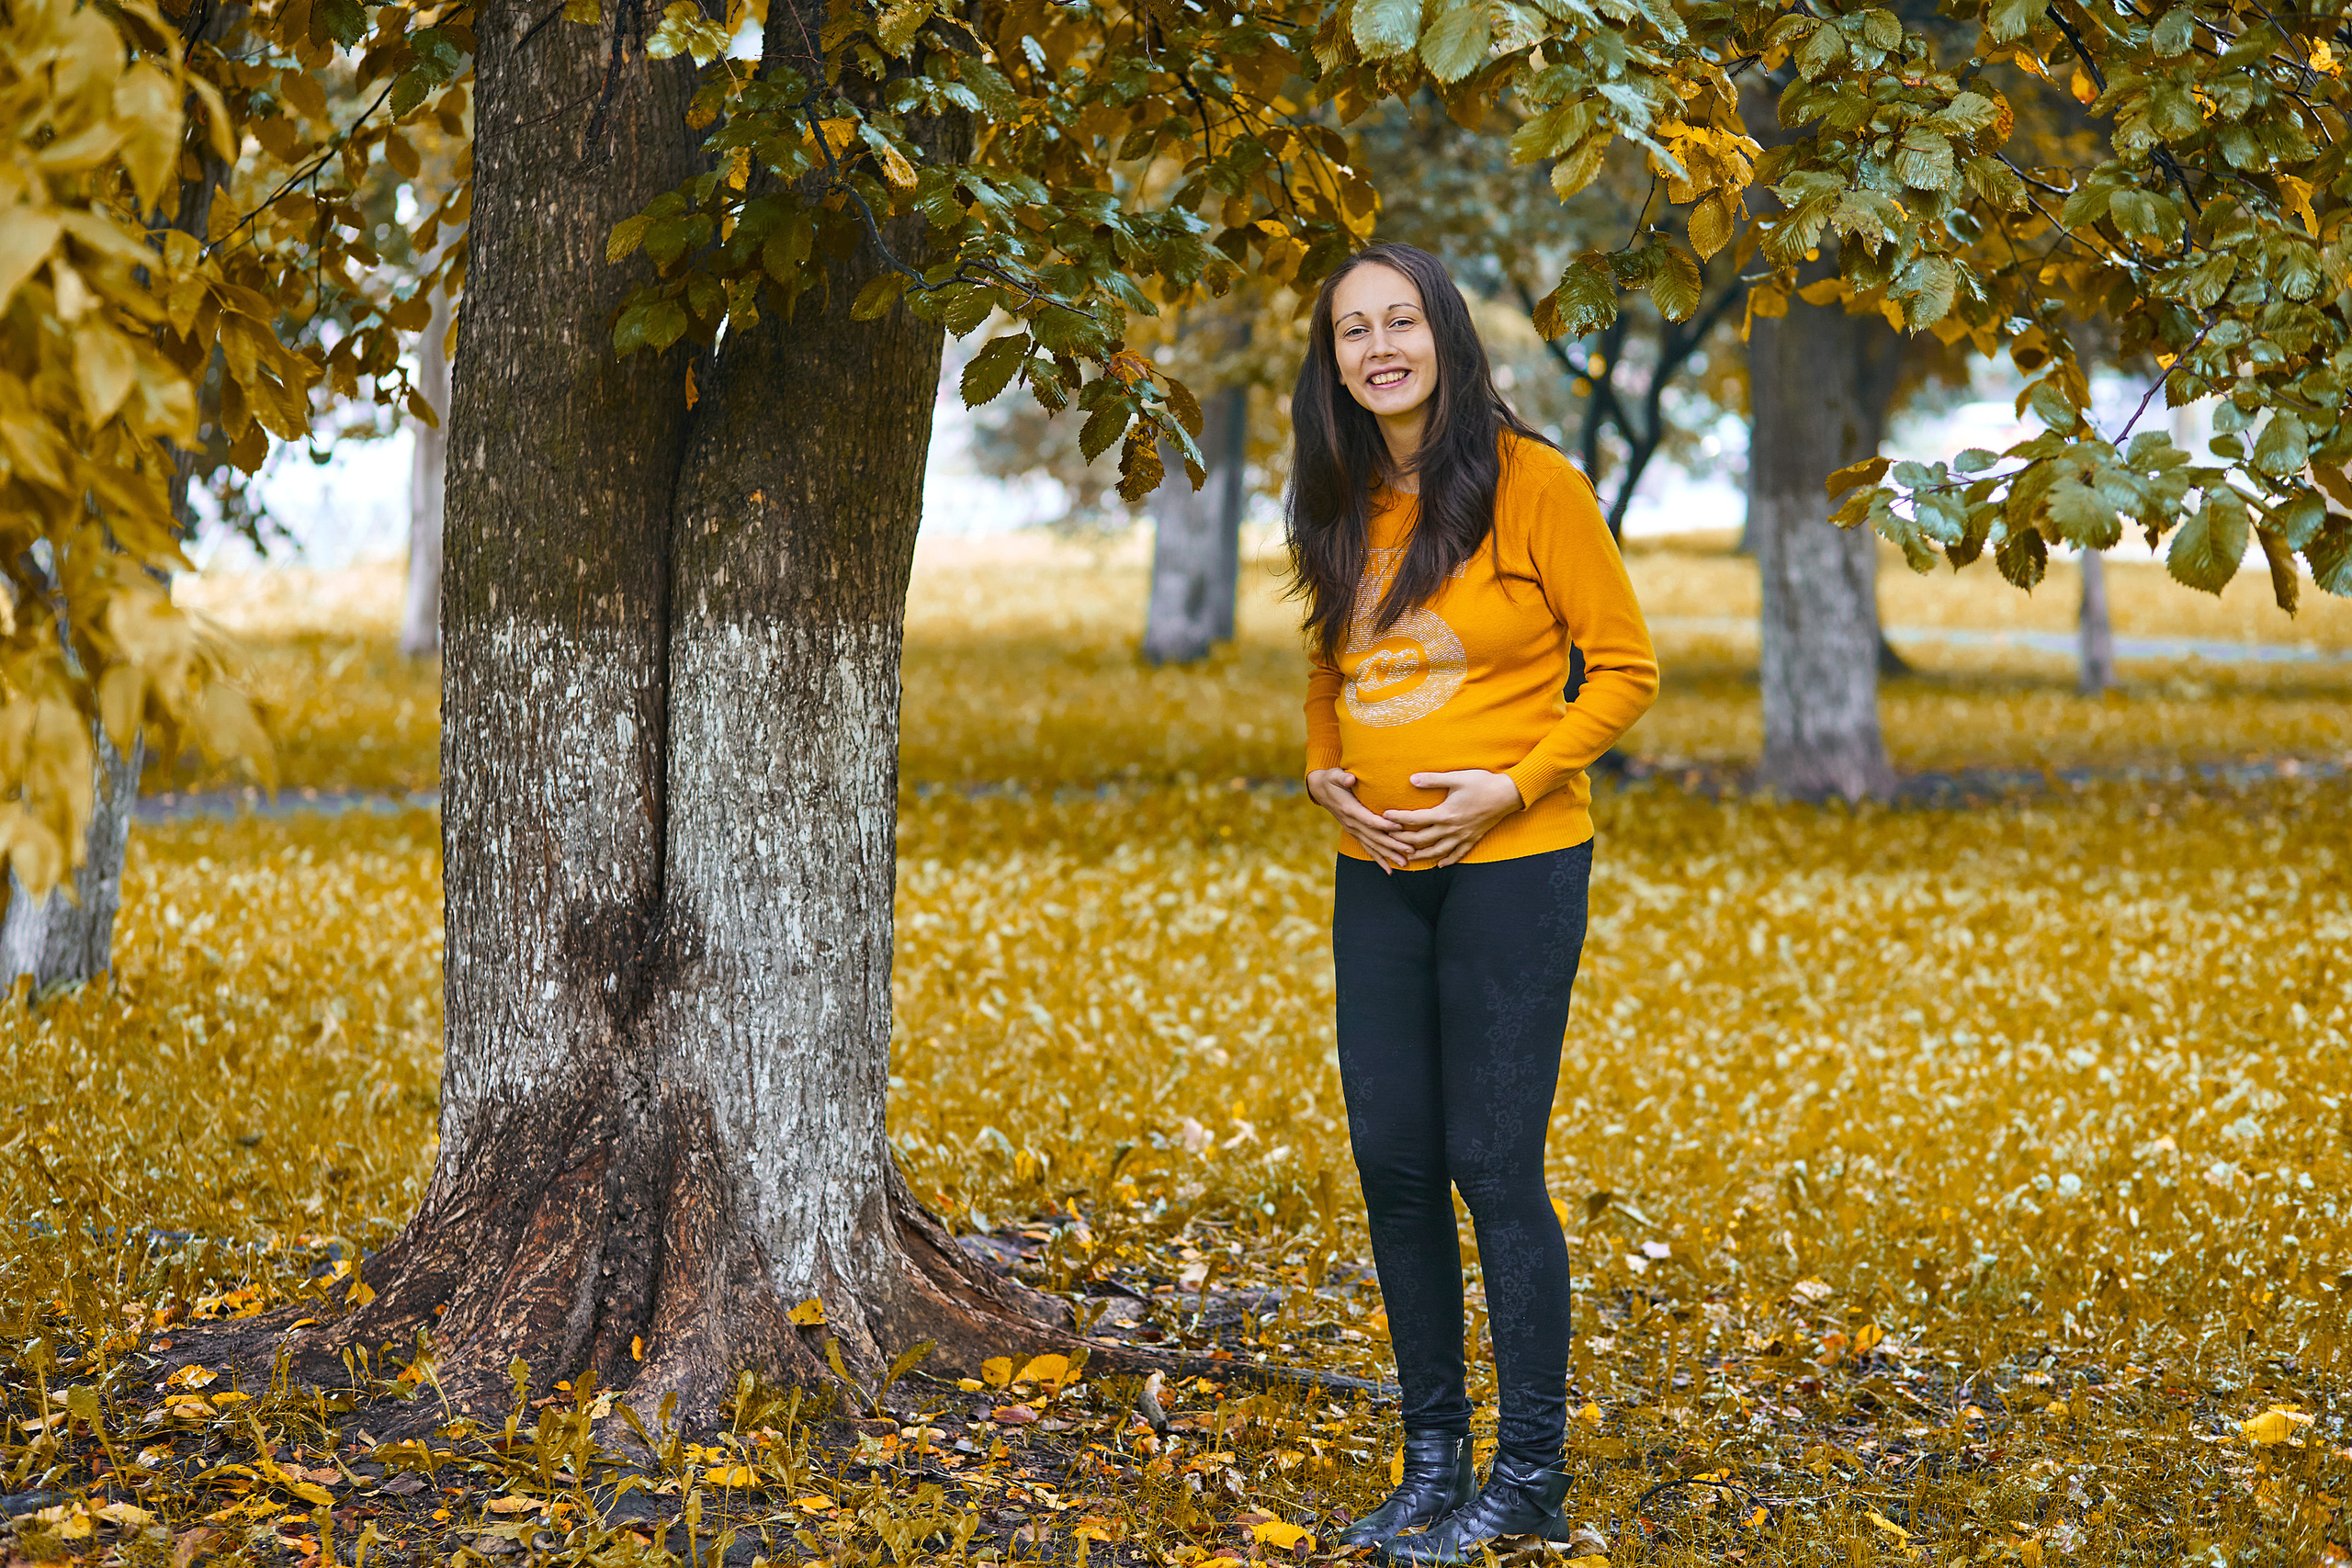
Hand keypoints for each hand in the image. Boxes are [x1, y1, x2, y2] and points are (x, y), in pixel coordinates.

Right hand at [1306, 768, 1415, 870]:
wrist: (1320, 790)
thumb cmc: (1331, 780)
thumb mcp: (1334, 775)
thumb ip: (1342, 777)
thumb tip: (1350, 778)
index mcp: (1350, 810)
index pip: (1369, 820)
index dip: (1383, 825)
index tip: (1399, 827)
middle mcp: (1352, 823)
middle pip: (1374, 837)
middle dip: (1392, 845)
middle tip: (1410, 850)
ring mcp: (1353, 830)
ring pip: (1372, 846)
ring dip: (1389, 855)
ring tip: (1405, 864)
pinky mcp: (1355, 833)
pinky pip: (1367, 848)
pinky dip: (1379, 859)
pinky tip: (1389, 870)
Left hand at [1381, 770, 1523, 867]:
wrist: (1508, 794)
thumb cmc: (1482, 783)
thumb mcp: (1456, 778)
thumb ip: (1433, 779)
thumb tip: (1411, 779)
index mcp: (1445, 813)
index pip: (1415, 819)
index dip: (1398, 818)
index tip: (1385, 816)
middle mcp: (1452, 828)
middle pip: (1422, 840)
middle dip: (1403, 840)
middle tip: (1389, 839)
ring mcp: (1463, 836)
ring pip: (1438, 851)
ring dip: (1421, 855)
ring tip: (1408, 857)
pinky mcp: (1473, 838)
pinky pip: (1459, 854)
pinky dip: (1448, 860)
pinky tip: (1440, 864)